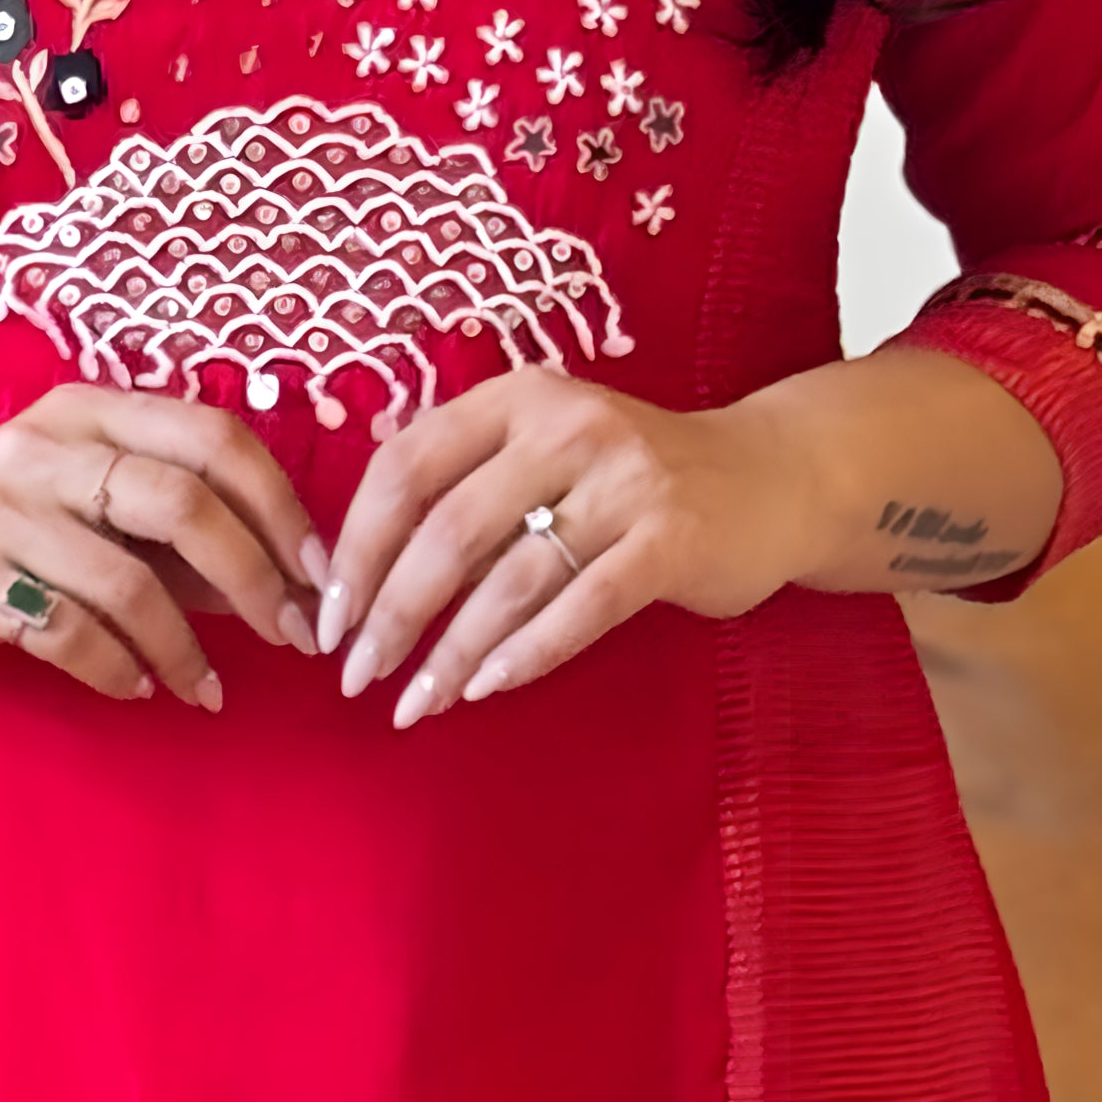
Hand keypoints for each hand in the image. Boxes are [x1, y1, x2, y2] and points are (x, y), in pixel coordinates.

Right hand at [0, 386, 323, 710]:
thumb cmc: (2, 538)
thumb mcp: (90, 513)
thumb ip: (179, 536)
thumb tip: (290, 578)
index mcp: (88, 412)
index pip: (212, 436)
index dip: (280, 506)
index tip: (320, 574)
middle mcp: (43, 446)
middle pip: (182, 500)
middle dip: (254, 577)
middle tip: (293, 637)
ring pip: (127, 579)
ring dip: (185, 646)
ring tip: (204, 687)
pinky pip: (68, 630)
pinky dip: (118, 668)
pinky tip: (135, 688)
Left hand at [317, 371, 818, 729]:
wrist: (772, 476)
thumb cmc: (633, 479)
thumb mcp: (546, 454)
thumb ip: (469, 494)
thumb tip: (361, 578)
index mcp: (516, 398)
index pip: (405, 466)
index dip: (356, 545)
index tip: (329, 613)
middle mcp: (567, 425)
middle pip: (446, 529)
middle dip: (390, 612)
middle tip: (356, 674)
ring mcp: (624, 480)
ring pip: (508, 579)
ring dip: (450, 651)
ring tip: (413, 702)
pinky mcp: (670, 539)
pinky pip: (579, 608)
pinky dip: (524, 654)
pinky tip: (484, 688)